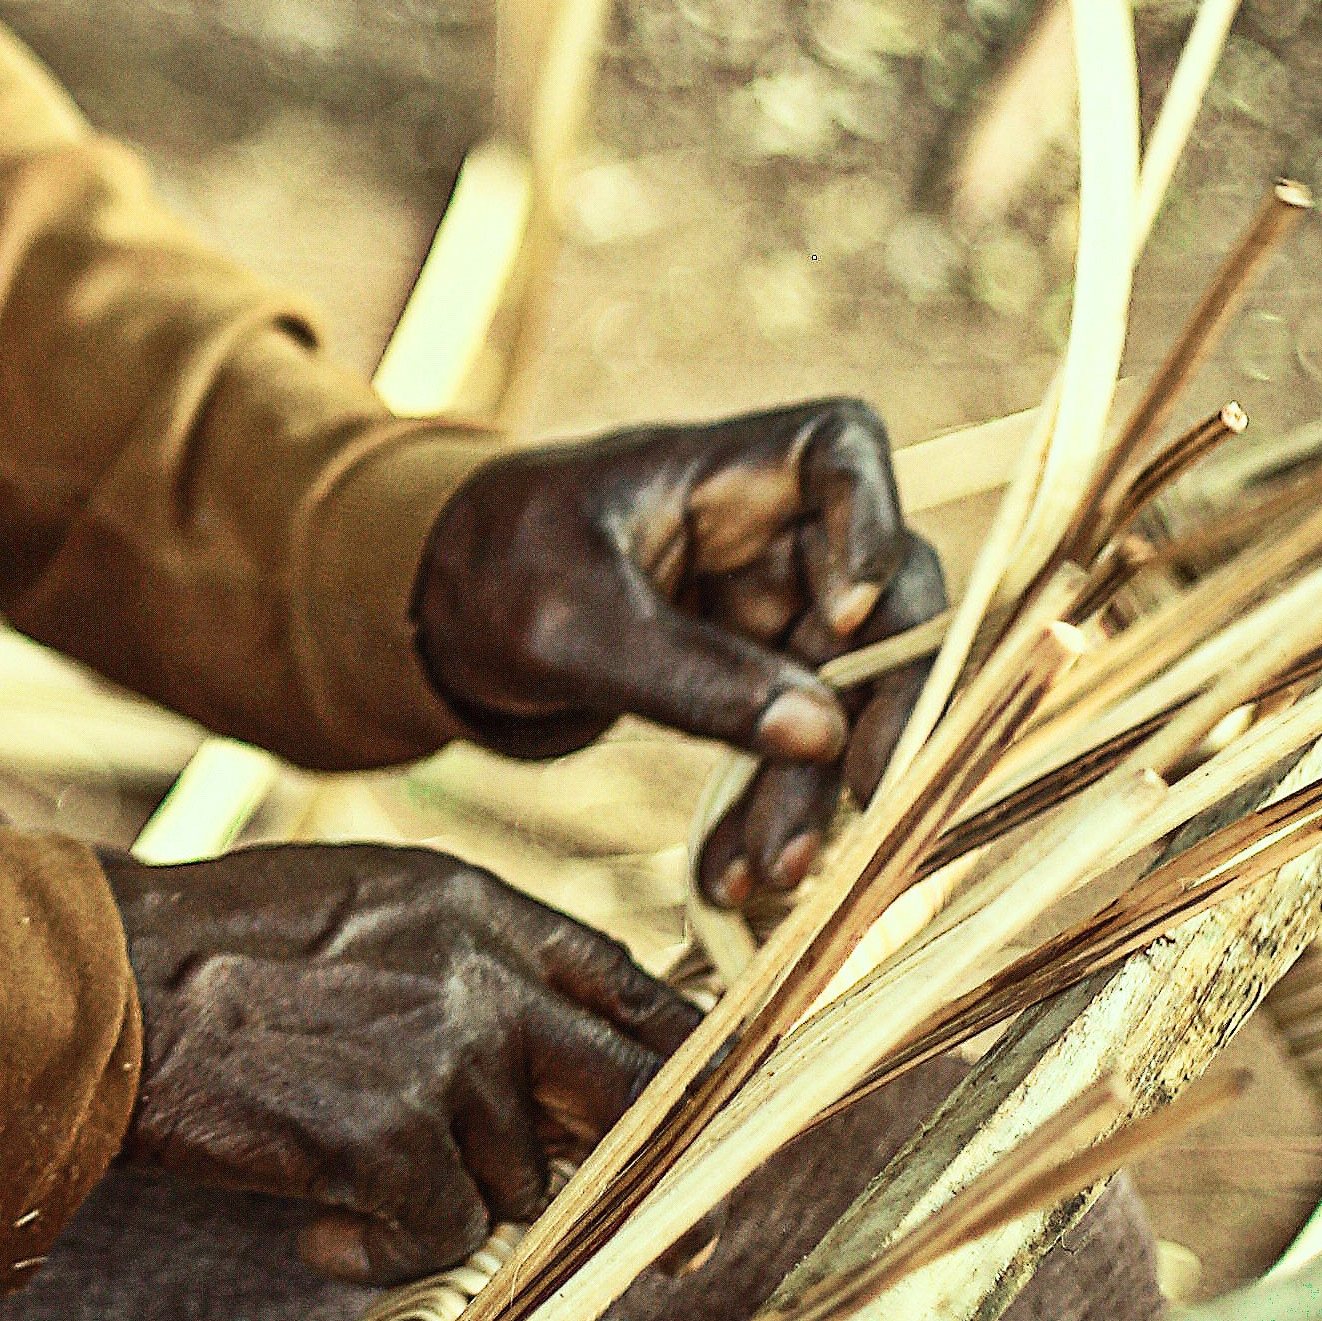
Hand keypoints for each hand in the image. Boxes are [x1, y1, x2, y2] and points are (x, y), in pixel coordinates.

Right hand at [101, 842, 689, 1281]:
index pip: (633, 988)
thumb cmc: (208, 958)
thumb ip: (466, 959)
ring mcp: (444, 1052)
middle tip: (689, 1244)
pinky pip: (440, 1239)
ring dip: (445, 1206)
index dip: (684, 1065)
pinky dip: (380, 1254)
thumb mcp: (361, 909)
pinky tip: (317, 1231)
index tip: (708, 1124)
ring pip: (516, 1183)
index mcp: (479, 907)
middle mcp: (482, 972)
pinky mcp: (392, 1135)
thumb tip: (553, 1051)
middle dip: (668, 1178)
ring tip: (347, 1183)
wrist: (98, 987)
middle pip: (634, 1090)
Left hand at [410, 403, 947, 913]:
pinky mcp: (758, 679)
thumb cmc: (497, 570)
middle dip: (880, 703)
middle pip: (882, 596)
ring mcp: (775, 608)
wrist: (440, 617)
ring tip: (771, 871)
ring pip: (843, 694)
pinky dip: (768, 808)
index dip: (871, 525)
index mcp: (729, 467)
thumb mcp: (570, 621)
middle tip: (870, 795)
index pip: (842, 446)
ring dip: (815, 789)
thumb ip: (687, 673)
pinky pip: (790, 747)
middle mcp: (775, 532)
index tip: (845, 616)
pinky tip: (734, 874)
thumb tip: (819, 733)